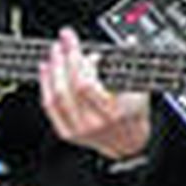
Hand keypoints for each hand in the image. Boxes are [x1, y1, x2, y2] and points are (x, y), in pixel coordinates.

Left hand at [39, 29, 151, 162]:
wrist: (128, 145)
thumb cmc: (134, 116)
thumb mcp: (140, 89)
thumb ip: (131, 66)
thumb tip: (128, 41)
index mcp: (111, 112)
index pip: (85, 85)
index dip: (79, 63)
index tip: (80, 47)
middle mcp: (91, 122)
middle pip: (66, 89)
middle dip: (63, 60)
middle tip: (63, 42)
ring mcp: (77, 128)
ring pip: (55, 97)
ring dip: (52, 71)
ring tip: (55, 53)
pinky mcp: (67, 132)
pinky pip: (50, 107)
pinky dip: (45, 85)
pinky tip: (46, 70)